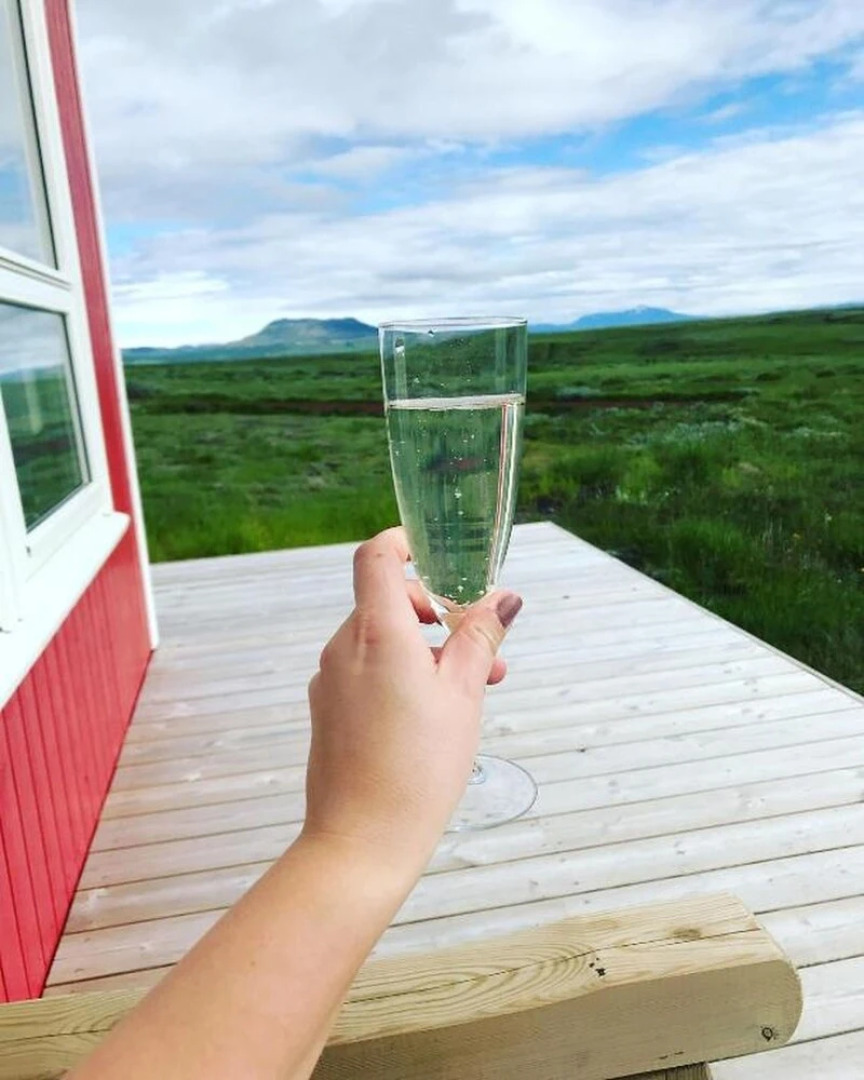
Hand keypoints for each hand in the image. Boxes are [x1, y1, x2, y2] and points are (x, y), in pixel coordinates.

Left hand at [303, 527, 521, 877]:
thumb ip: (479, 638)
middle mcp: (343, 648)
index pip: (376, 557)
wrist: (361, 841)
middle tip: (481, 654)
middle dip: (438, 617)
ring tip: (470, 694)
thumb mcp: (464, 695)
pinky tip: (432, 718)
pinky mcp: (328, 711)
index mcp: (377, 632)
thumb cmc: (417, 767)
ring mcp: (330, 680)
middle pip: (387, 603)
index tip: (436, 554)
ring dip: (425, 652)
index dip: (404, 542)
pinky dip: (400, 676)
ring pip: (381, 643)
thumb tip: (503, 598)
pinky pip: (366, 673)